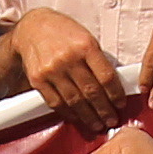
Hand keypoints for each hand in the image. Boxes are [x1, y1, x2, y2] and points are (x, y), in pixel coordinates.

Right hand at [0, 9, 126, 130]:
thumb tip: (113, 86)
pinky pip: (56, 103)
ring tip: (97, 124)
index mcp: (85, 46)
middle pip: (91, 92)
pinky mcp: (38, 80)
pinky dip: (69, 114)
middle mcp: (68, 59)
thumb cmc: (63, 32)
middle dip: (104, 110)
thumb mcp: (86, 37)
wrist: (31, 29)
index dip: (115, 95)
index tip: (120, 105)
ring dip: (88, 117)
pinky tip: (77, 118)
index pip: (106, 77)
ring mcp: (52, 71)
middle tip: (112, 120)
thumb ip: (98, 60)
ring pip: (74, 101)